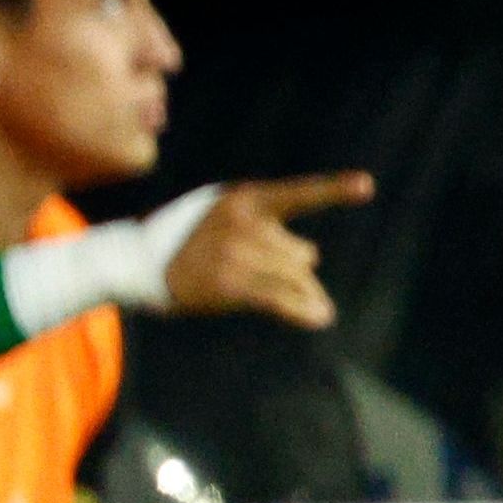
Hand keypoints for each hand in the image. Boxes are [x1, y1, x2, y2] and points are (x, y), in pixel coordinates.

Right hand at [161, 173, 374, 327]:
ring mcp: (238, 254)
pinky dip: (302, 311)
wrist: (136, 260)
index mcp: (246, 198)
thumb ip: (268, 227)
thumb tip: (313, 265)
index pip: (297, 194)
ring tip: (286, 299)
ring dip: (301, 295)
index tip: (367, 185)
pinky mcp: (231, 285)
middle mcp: (245, 223)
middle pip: (304, 256)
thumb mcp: (224, 211)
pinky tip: (319, 318)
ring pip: (297, 280)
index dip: (333, 190)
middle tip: (269, 277)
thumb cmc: (189, 237)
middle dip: (298, 271)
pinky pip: (280, 300)